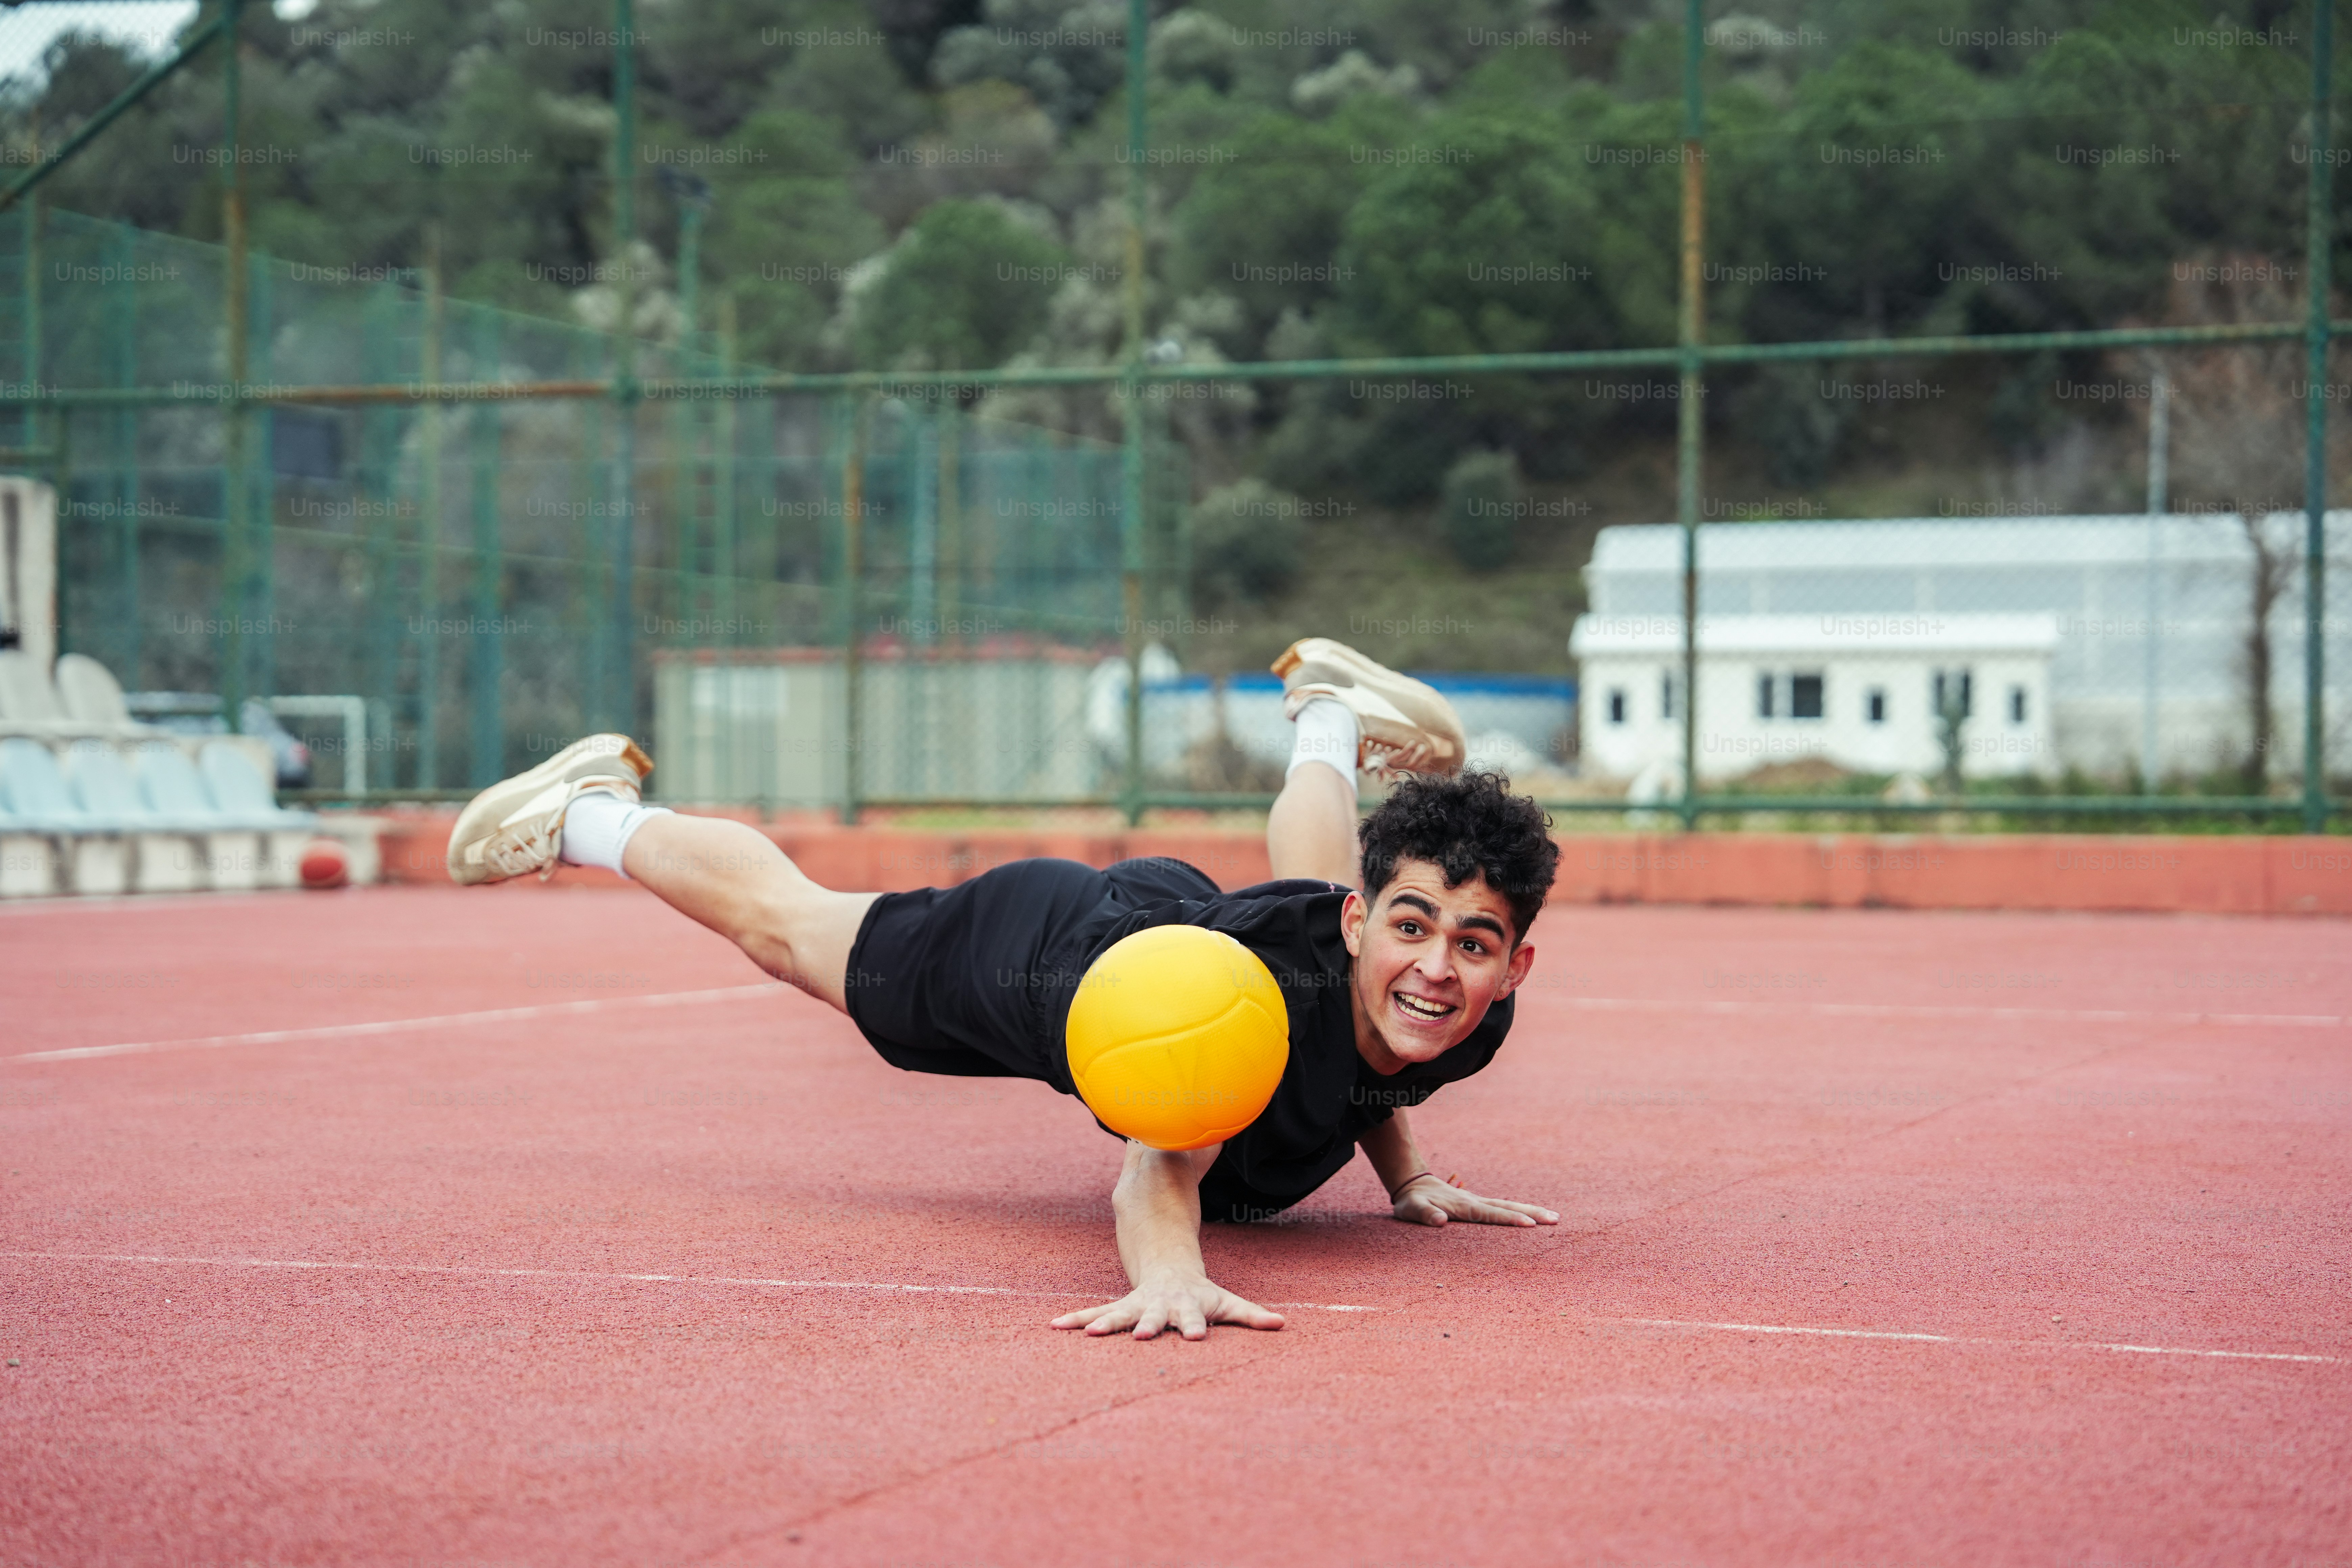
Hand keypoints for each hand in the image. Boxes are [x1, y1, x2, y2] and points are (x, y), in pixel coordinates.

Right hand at [1051, 1271, 1286, 1339]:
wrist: (1170, 1268)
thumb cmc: (1201, 1295)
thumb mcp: (1227, 1302)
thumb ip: (1251, 1315)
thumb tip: (1282, 1325)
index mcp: (1187, 1306)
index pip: (1193, 1318)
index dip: (1194, 1326)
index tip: (1196, 1337)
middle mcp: (1159, 1306)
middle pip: (1154, 1317)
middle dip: (1147, 1326)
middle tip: (1141, 1336)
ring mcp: (1136, 1307)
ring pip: (1117, 1315)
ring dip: (1103, 1324)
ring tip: (1087, 1334)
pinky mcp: (1118, 1310)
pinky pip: (1093, 1314)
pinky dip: (1075, 1320)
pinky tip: (1054, 1326)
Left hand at [1390, 1174, 1558, 1227]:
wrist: (1413, 1183)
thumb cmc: (1412, 1200)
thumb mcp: (1412, 1208)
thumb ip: (1424, 1213)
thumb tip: (1439, 1221)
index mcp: (1463, 1206)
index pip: (1490, 1214)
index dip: (1510, 1219)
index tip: (1529, 1224)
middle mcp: (1475, 1202)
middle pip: (1507, 1206)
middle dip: (1532, 1212)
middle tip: (1555, 1219)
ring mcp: (1478, 1202)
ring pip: (1508, 1205)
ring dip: (1530, 1210)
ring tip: (1553, 1217)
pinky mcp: (1477, 1204)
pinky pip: (1501, 1208)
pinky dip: (1519, 1211)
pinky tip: (1532, 1217)